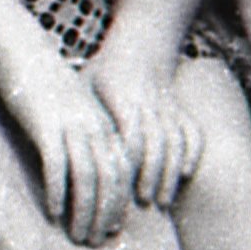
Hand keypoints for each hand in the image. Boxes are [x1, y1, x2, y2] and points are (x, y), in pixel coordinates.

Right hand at [0, 52, 139, 246]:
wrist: (24, 51)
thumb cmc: (47, 86)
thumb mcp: (76, 111)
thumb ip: (86, 137)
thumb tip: (88, 174)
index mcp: (104, 125)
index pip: (122, 172)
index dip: (120, 203)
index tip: (115, 230)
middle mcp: (94, 127)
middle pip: (111, 180)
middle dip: (106, 216)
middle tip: (97, 242)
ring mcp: (72, 126)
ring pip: (88, 178)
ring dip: (85, 212)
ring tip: (78, 236)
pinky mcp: (46, 126)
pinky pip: (57, 165)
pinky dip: (58, 192)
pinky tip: (53, 213)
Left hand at [89, 46, 207, 208]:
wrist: (139, 47)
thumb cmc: (102, 73)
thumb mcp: (85, 85)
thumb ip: (77, 116)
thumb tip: (58, 155)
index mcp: (121, 96)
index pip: (130, 135)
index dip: (127, 163)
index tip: (118, 186)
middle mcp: (147, 102)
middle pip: (156, 143)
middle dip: (151, 175)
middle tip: (143, 202)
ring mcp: (168, 106)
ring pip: (176, 140)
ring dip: (170, 172)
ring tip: (161, 200)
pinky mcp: (180, 110)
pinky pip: (193, 131)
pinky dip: (192, 152)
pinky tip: (185, 174)